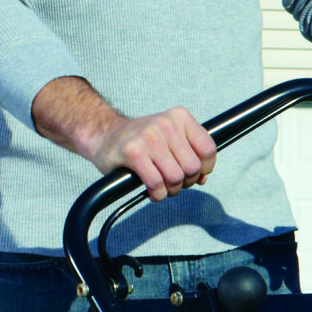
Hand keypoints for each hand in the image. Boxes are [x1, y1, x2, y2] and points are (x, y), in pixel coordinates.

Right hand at [31, 77, 216, 200]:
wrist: (103, 135)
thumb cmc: (140, 140)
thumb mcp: (169, 138)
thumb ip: (190, 154)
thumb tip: (202, 178)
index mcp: (179, 117)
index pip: (208, 149)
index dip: (205, 168)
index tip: (195, 173)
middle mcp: (166, 124)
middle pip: (192, 167)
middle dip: (186, 182)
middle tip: (174, 182)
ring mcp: (149, 137)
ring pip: (176, 177)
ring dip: (171, 190)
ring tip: (162, 187)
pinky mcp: (133, 152)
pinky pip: (156, 183)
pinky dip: (157, 194)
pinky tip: (153, 191)